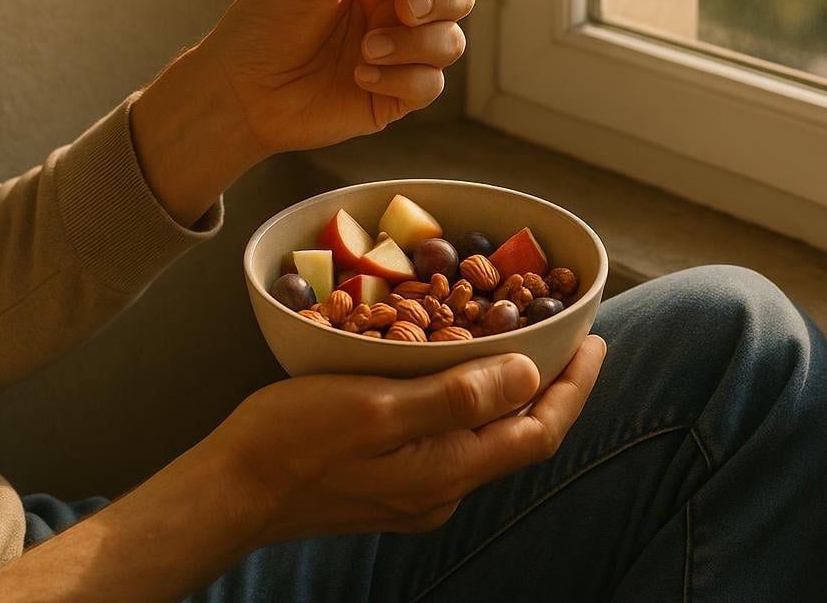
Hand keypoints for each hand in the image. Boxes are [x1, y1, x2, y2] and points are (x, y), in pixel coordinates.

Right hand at [0, 339, 606, 602]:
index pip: (541, 431)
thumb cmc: (293, 442)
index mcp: (449, 472)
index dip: (576, 387)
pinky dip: (469, 403)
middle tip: (566, 334)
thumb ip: (456, 397)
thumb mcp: (377, 408)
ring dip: (511, 393)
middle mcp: (443, 490)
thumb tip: (528, 373)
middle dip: (553, 387)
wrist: (230, 493)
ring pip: (486, 439)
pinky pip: (449, 442)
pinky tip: (453, 372)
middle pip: (520, 437)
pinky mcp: (388, 486)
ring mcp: (415, 493)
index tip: (595, 340)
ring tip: (519, 342)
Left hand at [206, 0, 475, 151]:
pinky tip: (361, 76)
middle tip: (407, 7)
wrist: (238, 92)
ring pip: (451, 42)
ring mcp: (399, 55)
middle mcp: (394, 10)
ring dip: (416, 43)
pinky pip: (430, 85)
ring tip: (367, 49)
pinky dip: (402, 78)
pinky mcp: (395, 97)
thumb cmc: (263, 22)